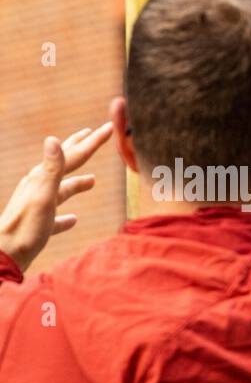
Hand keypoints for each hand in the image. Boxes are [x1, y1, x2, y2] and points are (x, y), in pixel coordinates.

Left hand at [0, 124, 112, 272]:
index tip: (108, 127)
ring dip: (77, 183)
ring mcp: (40, 206)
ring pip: (63, 190)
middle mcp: (40, 188)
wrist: (5, 254)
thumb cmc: (26, 228)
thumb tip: (53, 139)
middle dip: (81, 149)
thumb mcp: (42, 196)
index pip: (73, 156)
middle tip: (93, 135)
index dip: (92, 142)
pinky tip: (73, 219)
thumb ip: (51, 170)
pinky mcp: (40, 225)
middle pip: (65, 165)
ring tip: (92, 180)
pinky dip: (67, 216)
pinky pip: (57, 216)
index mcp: (43, 179)